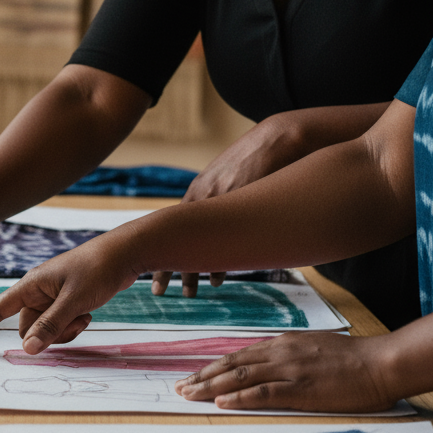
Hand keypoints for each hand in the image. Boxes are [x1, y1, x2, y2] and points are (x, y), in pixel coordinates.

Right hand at [0, 234, 139, 351]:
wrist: (124, 254)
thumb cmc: (97, 270)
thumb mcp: (74, 301)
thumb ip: (51, 325)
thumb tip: (27, 350)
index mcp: (31, 285)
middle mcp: (36, 292)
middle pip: (26, 327)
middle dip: (47, 334)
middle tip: (75, 322)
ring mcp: (51, 297)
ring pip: (44, 329)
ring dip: (63, 331)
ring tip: (83, 316)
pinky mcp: (65, 301)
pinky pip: (58, 325)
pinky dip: (71, 326)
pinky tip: (88, 313)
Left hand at [153, 111, 310, 296]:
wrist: (276, 139)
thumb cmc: (253, 157)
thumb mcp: (227, 173)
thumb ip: (217, 193)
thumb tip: (214, 214)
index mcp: (198, 191)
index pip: (171, 226)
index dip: (162, 248)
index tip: (155, 266)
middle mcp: (204, 198)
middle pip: (176, 239)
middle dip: (166, 265)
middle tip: (157, 289)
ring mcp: (221, 205)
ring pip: (198, 245)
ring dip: (192, 271)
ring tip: (188, 292)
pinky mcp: (241, 209)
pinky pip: (226, 243)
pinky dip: (219, 262)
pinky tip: (215, 279)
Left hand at [174, 332, 399, 412]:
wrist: (380, 362)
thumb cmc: (351, 358)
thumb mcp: (311, 347)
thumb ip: (287, 353)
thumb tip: (265, 363)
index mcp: (282, 343)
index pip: (238, 355)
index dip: (212, 367)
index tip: (193, 376)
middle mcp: (280, 353)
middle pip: (232, 364)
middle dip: (202, 376)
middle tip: (180, 387)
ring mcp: (289, 370)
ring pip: (241, 376)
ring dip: (211, 387)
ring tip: (189, 395)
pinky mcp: (302, 388)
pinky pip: (264, 392)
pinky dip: (240, 397)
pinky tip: (222, 402)